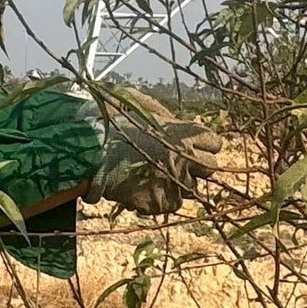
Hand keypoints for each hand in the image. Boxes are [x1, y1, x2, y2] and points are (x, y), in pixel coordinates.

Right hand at [85, 90, 224, 215]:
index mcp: (183, 133)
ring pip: (191, 187)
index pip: (214, 142)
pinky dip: (161, 198)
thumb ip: (162, 112)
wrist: (92, 154)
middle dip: (197, 166)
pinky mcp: (162, 202)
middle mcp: (185, 158)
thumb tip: (172, 117)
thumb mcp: (139, 104)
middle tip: (178, 163)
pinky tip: (144, 188)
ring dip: (178, 183)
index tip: (193, 146)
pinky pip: (172, 203)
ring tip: (154, 176)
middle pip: (210, 167)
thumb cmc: (112, 124)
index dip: (204, 144)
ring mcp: (175, 182)